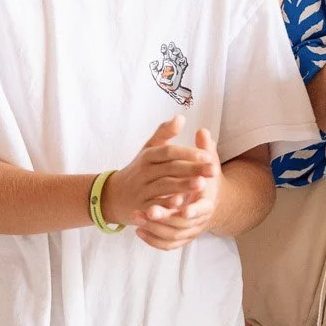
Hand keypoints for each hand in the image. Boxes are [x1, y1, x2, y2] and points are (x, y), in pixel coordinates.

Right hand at [107, 116, 222, 249]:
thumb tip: (181, 117)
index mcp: (148, 156)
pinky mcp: (140, 207)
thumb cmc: (139, 170)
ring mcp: (141, 190)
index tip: (207, 156)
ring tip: (202, 184)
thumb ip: (165, 133)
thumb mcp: (149, 149)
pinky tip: (181, 204)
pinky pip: (154, 205)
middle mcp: (144, 172)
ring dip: (182, 185)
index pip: (169, 152)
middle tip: (213, 170)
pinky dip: (166, 204)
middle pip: (170, 169)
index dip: (188, 153)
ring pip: (163, 187)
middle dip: (192, 169)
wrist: (112, 196)